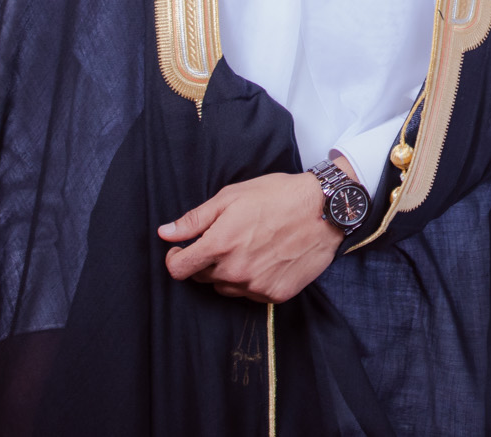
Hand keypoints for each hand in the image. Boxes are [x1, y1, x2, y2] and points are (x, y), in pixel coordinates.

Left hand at [156, 159, 349, 303]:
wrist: (325, 211)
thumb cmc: (278, 196)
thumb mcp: (232, 196)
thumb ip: (195, 219)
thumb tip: (165, 233)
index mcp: (220, 245)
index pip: (179, 269)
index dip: (175, 259)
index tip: (182, 251)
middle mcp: (235, 271)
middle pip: (202, 278)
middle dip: (206, 261)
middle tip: (227, 240)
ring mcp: (255, 286)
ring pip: (226, 287)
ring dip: (229, 272)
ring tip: (250, 247)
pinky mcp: (274, 295)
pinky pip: (251, 294)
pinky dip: (252, 280)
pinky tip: (267, 258)